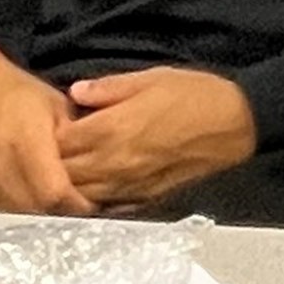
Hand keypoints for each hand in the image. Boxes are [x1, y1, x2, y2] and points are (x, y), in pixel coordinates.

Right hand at [0, 42, 89, 212]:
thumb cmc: (10, 92)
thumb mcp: (53, 106)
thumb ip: (74, 141)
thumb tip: (98, 171)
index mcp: (25, 140)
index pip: (55, 194)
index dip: (77, 205)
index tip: (89, 205)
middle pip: (36, 211)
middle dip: (59, 215)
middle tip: (73, 209)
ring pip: (14, 218)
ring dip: (36, 218)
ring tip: (50, 209)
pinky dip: (11, 214)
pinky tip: (24, 204)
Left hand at [58, 65, 263, 206]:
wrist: (234, 125)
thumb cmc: (194, 95)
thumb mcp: (150, 77)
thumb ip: (108, 88)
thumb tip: (75, 93)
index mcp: (112, 128)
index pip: (60, 142)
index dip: (49, 134)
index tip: (51, 125)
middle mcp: (115, 162)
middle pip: (66, 173)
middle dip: (54, 163)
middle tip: (53, 150)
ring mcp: (130, 184)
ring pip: (83, 195)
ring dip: (71, 185)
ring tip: (69, 170)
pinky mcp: (146, 198)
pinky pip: (109, 206)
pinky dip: (95, 200)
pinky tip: (95, 188)